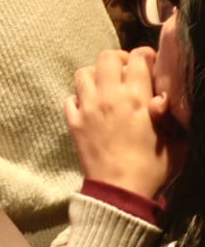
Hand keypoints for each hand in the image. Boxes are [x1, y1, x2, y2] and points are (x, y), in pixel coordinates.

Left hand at [67, 48, 182, 198]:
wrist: (121, 191)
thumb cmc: (154, 167)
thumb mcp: (176, 140)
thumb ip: (170, 114)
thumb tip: (160, 96)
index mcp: (137, 97)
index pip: (138, 59)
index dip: (146, 55)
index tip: (150, 62)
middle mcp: (109, 95)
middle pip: (106, 57)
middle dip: (119, 59)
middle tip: (127, 70)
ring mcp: (87, 108)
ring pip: (82, 73)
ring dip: (95, 74)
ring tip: (106, 85)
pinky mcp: (73, 122)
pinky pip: (70, 98)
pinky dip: (78, 97)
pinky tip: (89, 106)